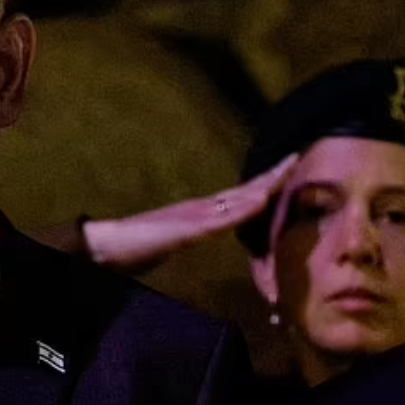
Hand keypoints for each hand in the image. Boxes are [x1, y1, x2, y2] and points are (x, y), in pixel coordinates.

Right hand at [82, 153, 298, 268]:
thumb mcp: (171, 241)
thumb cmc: (134, 247)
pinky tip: (261, 199)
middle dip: (270, 176)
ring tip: (286, 170)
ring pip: (237, 199)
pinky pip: (222, 218)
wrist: (108, 247)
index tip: (286, 170)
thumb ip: (188, 234)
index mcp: (199, 212)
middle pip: (242, 191)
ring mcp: (194, 216)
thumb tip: (203, 233)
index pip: (239, 196)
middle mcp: (200, 209)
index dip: (263, 183)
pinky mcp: (187, 228)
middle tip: (296, 157)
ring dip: (263, 185)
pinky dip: (243, 208)